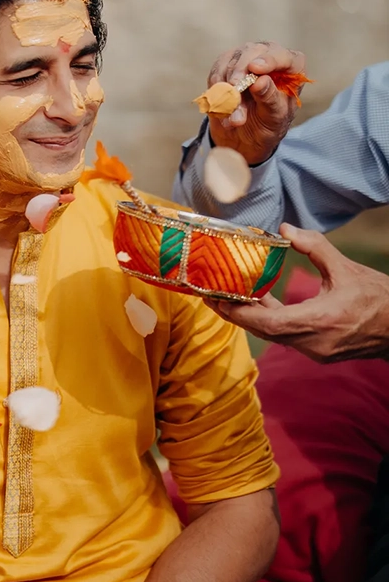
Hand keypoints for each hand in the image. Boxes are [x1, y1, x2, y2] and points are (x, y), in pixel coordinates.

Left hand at [205, 224, 388, 362]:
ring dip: (250, 316)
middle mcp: (313, 342)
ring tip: (227, 295)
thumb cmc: (379, 299)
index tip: (216, 299)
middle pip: (262, 330)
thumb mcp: (346, 268)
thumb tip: (284, 229)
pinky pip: (284, 336)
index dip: (239, 312)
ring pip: (272, 334)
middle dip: (234, 312)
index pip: (268, 323)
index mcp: (320, 321)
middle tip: (210, 294)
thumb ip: (315, 246)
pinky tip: (259, 302)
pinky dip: (268, 321)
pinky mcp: (318, 352)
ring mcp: (315, 351)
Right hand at [206, 41, 306, 164]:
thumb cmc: (267, 124)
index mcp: (291, 67)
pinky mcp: (226, 65)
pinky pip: (217, 71)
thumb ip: (269, 99)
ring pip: (231, 62)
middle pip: (253, 52)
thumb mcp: (274, 117)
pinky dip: (216, 89)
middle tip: (233, 89)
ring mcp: (246, 58)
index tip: (255, 68)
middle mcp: (269, 56)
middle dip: (240, 72)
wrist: (245, 134)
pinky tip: (223, 107)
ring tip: (233, 116)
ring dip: (228, 88)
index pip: (283, 56)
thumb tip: (260, 81)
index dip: (270, 59)